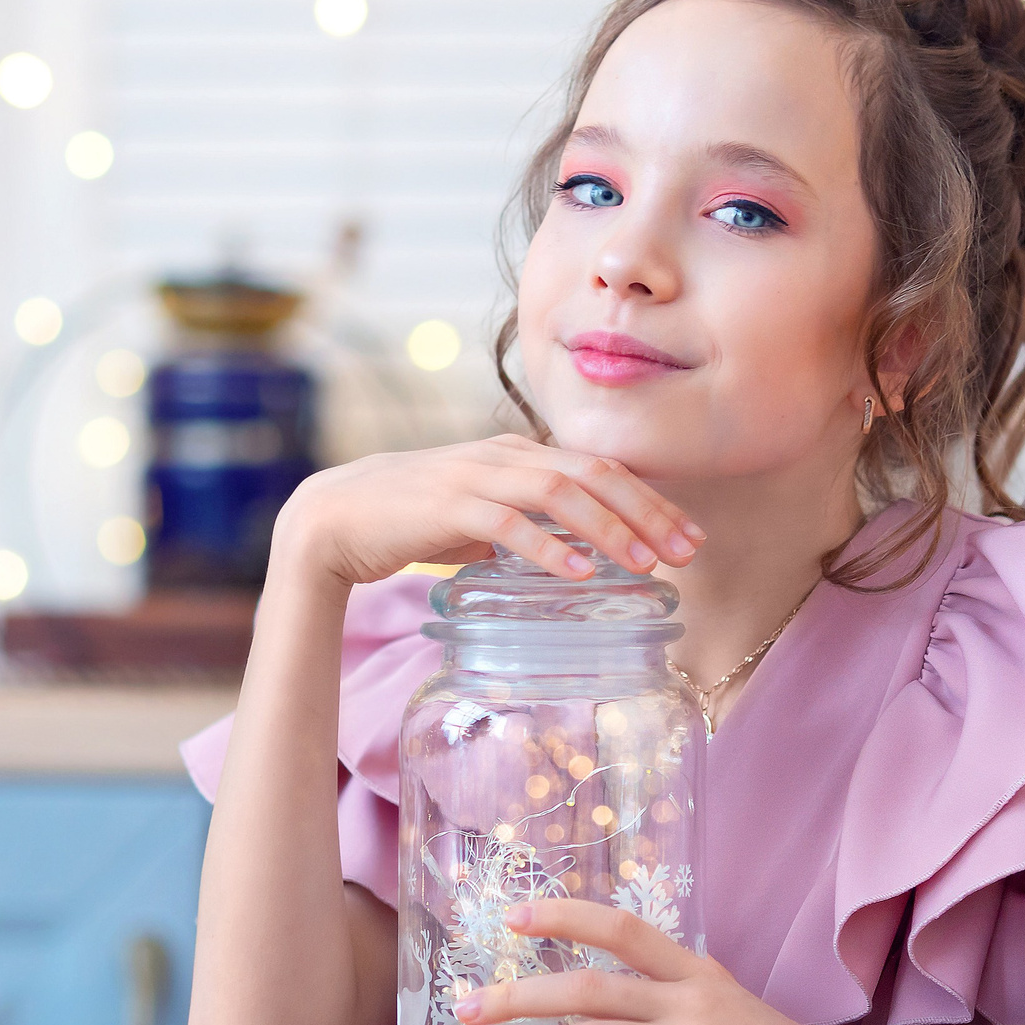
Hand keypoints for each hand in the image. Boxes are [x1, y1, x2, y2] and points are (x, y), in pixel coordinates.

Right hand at [270, 435, 702, 591]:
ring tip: (644, 564)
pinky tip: (579, 573)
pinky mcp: (446, 505)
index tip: (689, 535)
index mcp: (516, 452)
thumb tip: (571, 550)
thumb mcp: (480, 513)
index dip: (651, 499)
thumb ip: (524, 520)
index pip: (599, 468)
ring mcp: (474, 476)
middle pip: (593, 472)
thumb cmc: (410, 517)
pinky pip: (508, 523)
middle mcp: (502, 454)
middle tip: (687, 552)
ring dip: (609, 528)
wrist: (335, 517)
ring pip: (558, 492)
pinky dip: (549, 547)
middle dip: (647, 511)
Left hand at [454, 898, 870, 1024]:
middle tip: (466, 1008)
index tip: (511, 916)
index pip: (619, 926)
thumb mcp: (723, 1004)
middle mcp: (687, 996)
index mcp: (691, 968)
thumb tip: (617, 992)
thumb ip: (671, 994)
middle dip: (518, 994)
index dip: (564, 916)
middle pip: (588, 984)